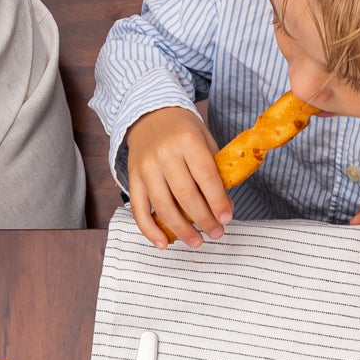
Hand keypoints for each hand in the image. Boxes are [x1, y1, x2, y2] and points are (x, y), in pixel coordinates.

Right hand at [127, 106, 231, 248]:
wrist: (150, 115)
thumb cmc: (183, 131)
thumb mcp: (204, 140)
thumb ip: (215, 171)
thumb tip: (225, 207)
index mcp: (188, 141)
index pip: (206, 177)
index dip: (218, 202)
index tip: (226, 219)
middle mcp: (164, 154)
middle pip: (186, 196)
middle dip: (204, 219)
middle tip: (216, 234)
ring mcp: (146, 168)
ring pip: (163, 207)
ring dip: (181, 230)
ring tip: (196, 242)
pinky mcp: (133, 178)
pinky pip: (139, 209)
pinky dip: (150, 230)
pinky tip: (163, 244)